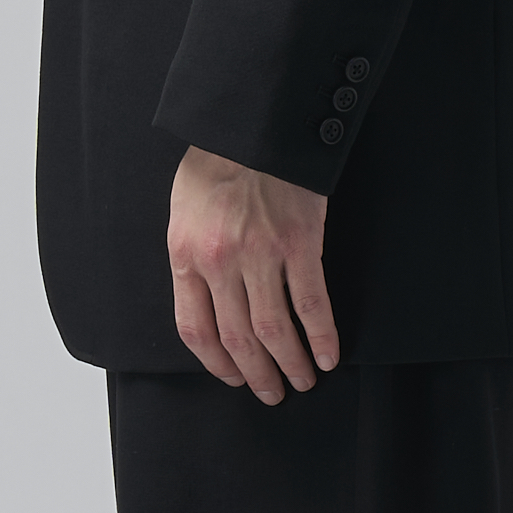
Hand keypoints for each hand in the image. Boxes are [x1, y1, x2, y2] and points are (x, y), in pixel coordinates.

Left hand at [167, 144, 339, 404]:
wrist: (255, 120)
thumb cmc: (218, 160)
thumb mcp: (184, 208)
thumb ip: (191, 254)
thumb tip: (206, 299)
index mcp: (186, 254)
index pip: (196, 329)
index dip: (216, 362)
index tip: (234, 376)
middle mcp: (220, 261)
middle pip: (238, 337)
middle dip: (257, 374)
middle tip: (273, 392)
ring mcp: (261, 253)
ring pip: (275, 329)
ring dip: (291, 363)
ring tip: (302, 380)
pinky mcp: (299, 242)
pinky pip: (312, 302)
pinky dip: (322, 335)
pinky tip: (328, 354)